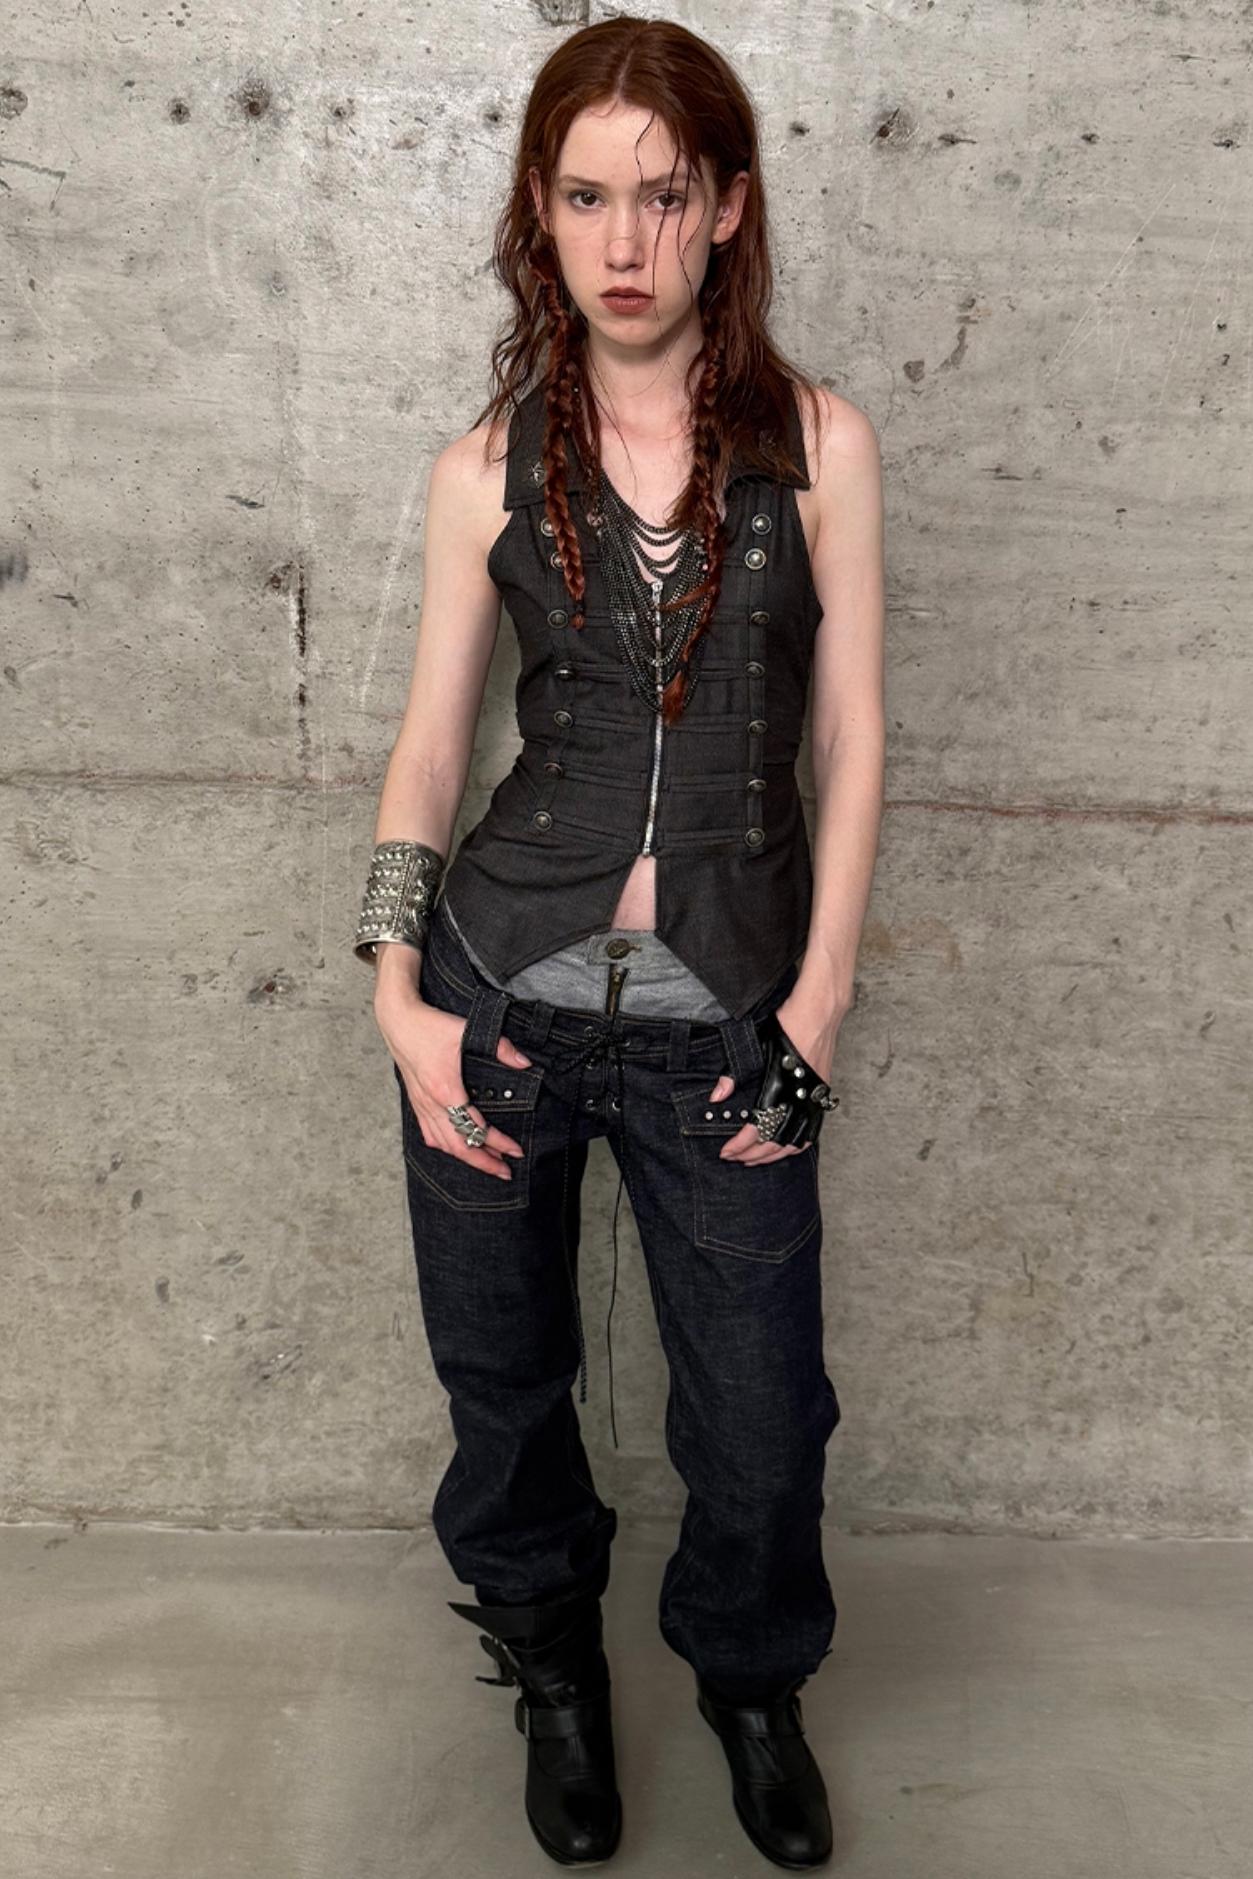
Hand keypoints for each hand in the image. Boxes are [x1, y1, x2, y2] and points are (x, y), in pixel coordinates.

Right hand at [377, 987, 534, 1183]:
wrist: (398, 1020)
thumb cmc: (430, 1026)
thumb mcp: (468, 1031)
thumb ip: (501, 1048)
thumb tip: (525, 1063)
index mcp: (446, 1090)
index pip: (476, 1128)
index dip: (498, 1142)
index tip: (516, 1151)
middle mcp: (431, 1104)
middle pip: (459, 1146)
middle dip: (483, 1162)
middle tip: (505, 1172)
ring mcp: (421, 1105)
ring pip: (443, 1144)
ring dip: (466, 1158)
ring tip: (487, 1164)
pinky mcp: (415, 1102)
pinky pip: (429, 1134)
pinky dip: (445, 1146)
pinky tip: (455, 1148)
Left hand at [708, 991, 844, 1164]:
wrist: (819, 1013)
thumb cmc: (788, 1026)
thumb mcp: (756, 1046)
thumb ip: (734, 1074)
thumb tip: (716, 1096)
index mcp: (779, 1089)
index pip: (757, 1130)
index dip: (740, 1145)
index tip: (726, 1151)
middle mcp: (798, 1099)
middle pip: (774, 1142)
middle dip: (752, 1154)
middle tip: (735, 1158)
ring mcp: (812, 1100)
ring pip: (794, 1142)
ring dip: (773, 1155)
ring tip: (755, 1159)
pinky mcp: (821, 1097)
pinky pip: (812, 1131)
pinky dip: (797, 1145)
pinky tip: (785, 1148)